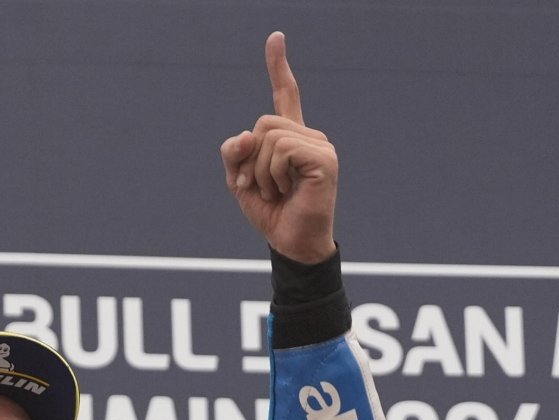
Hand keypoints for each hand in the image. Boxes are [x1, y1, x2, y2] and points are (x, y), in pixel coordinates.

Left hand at [220, 32, 337, 263]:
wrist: (290, 243)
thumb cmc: (270, 211)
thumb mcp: (240, 179)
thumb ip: (235, 152)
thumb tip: (247, 133)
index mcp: (290, 138)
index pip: (285, 95)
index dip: (278, 67)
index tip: (275, 37)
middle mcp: (309, 136)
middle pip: (263, 123)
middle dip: (250, 159)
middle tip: (261, 186)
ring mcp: (320, 145)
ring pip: (269, 136)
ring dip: (261, 171)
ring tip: (276, 191)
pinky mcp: (324, 158)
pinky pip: (281, 150)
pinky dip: (273, 174)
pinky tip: (287, 190)